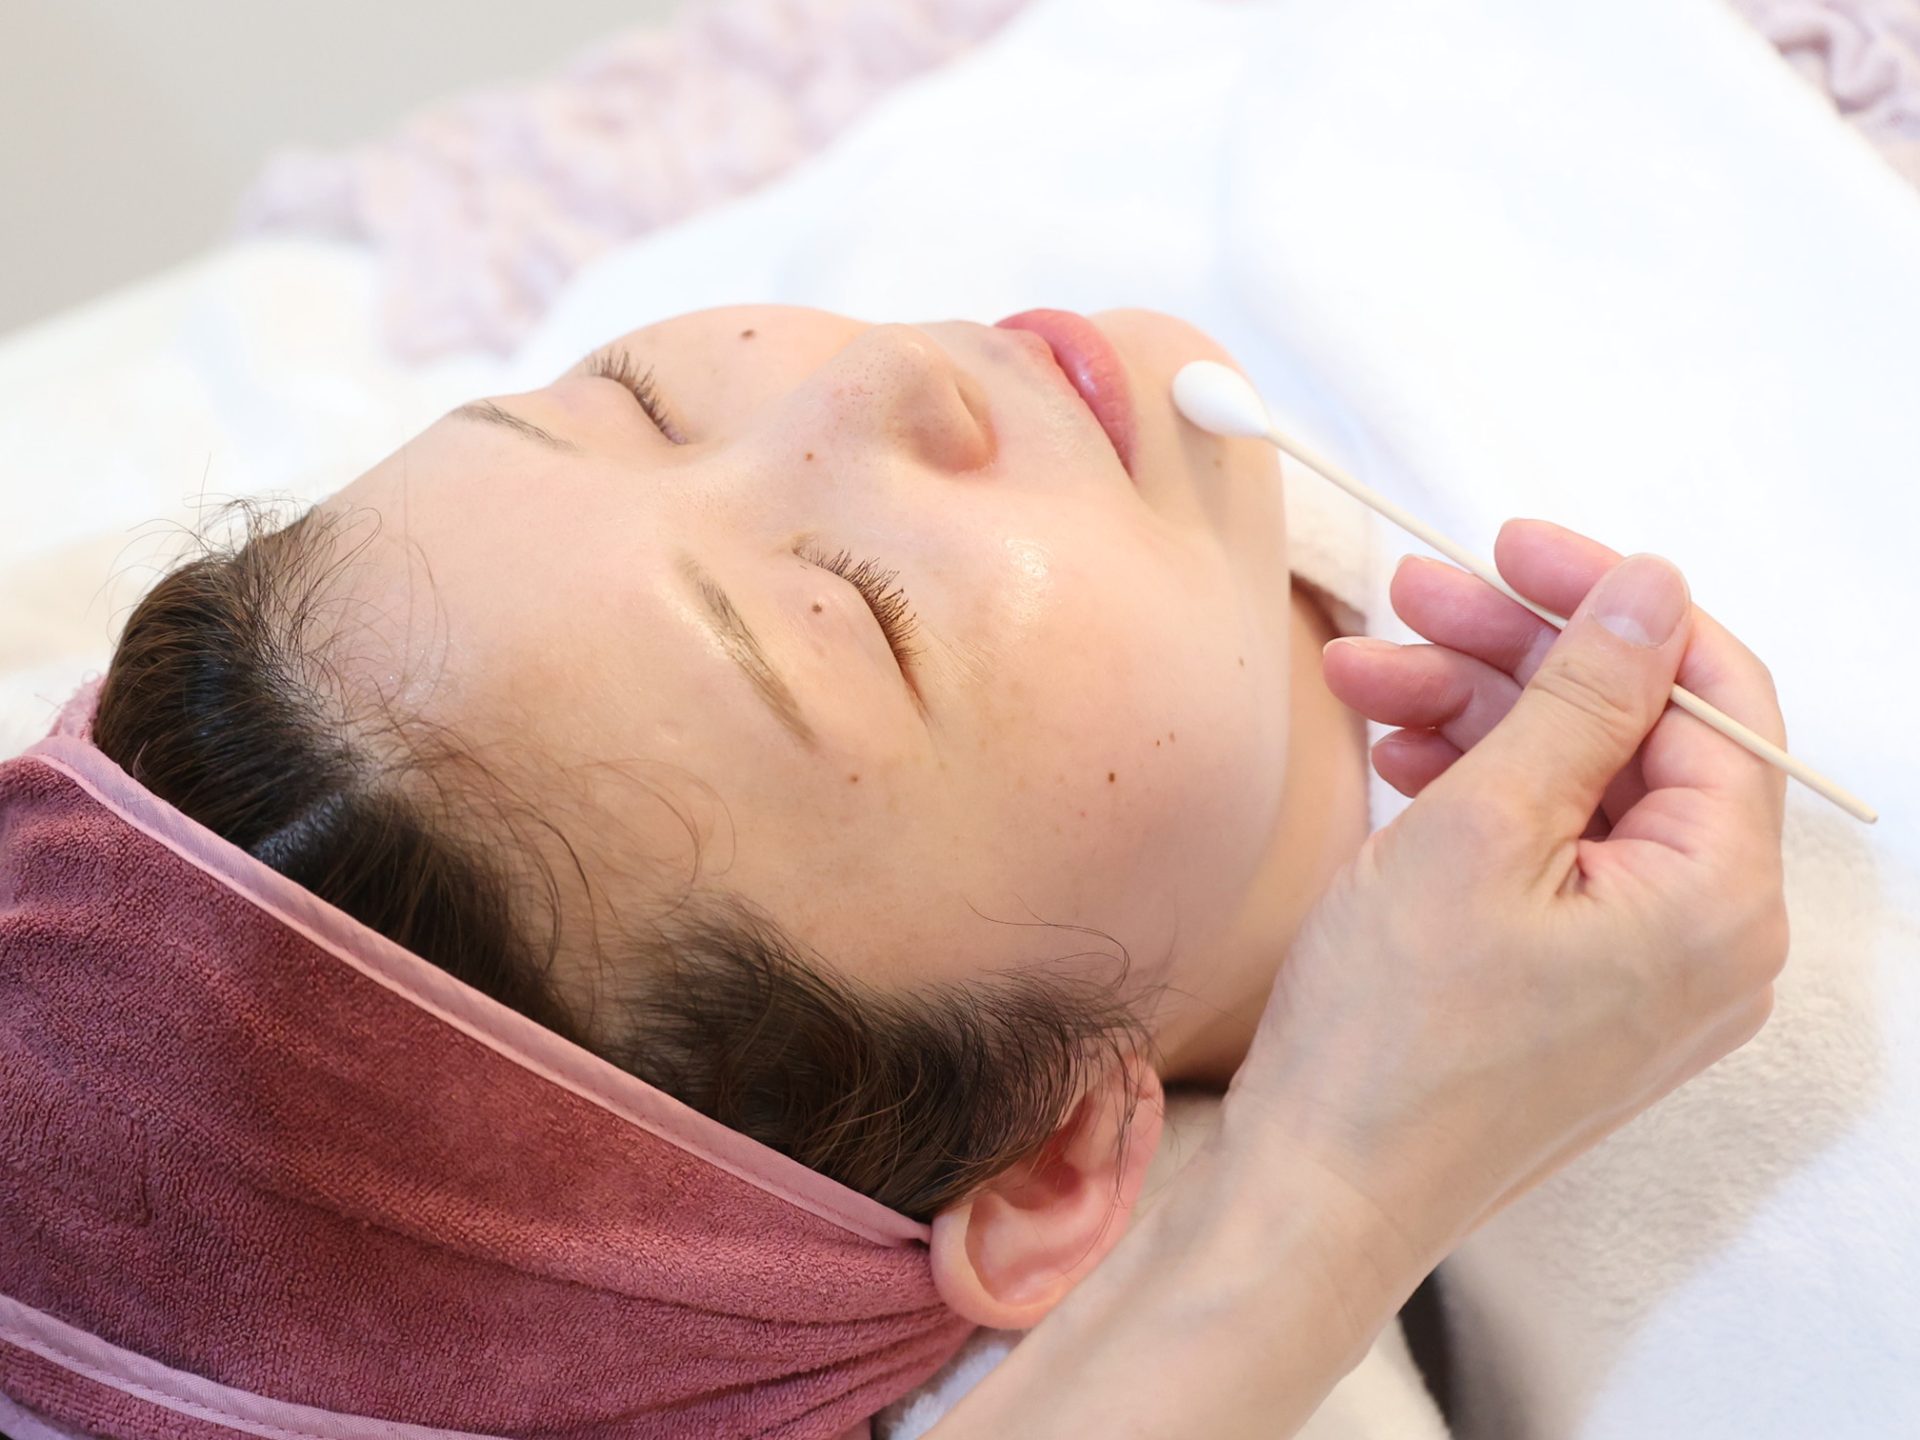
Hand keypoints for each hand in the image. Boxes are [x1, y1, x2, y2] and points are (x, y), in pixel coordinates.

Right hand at [1218, 519, 1791, 1254]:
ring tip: (1363, 679)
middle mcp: (1709, 937)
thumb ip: (1581, 698)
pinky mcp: (1579, 986)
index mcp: (1720, 900)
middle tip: (1407, 600)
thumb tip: (1654, 587)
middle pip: (1632, 738)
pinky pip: (1548, 854)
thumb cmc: (1390, 1037)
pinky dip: (1475, 795)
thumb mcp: (1481, 830)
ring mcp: (1643, 968)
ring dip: (1476, 719)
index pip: (1710, 697)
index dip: (1608, 605)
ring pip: (1576, 789)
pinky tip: (1395, 754)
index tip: (1512, 547)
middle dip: (1514, 659)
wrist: (1318, 1194)